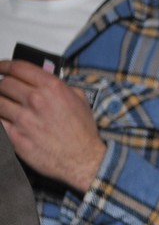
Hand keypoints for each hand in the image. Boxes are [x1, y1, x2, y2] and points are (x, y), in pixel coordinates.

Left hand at [0, 59, 104, 192]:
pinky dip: (0, 119)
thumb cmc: (83, 132)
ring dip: (0, 102)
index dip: (4, 65)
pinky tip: (4, 120)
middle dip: (2, 85)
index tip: (0, 67)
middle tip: (4, 89)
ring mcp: (23, 119)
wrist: (83, 159)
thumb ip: (61, 87)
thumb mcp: (80, 101)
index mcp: (52, 88)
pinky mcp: (15, 137)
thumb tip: (46, 82)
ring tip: (5, 105)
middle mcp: (36, 100)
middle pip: (4, 84)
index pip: (18, 68)